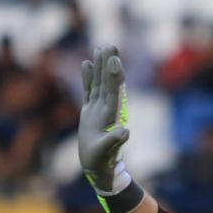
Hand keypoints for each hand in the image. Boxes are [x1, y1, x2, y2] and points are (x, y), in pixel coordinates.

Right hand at [78, 46, 130, 194]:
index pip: (113, 92)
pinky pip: (89, 90)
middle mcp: (105, 109)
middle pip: (108, 82)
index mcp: (109, 116)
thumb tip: (125, 131)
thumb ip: (114, 142)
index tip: (115, 60)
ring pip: (99, 83)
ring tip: (101, 48)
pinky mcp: (90, 112)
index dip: (114, 76)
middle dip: (109, 64)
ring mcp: (98, 109)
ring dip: (100, 66)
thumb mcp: (106, 153)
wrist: (98, 168)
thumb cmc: (102, 162)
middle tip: (110, 45)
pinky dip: (88, 78)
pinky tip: (86, 63)